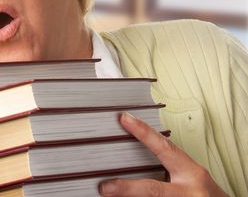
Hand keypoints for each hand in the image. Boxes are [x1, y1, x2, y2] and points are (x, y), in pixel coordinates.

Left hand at [99, 112, 227, 195]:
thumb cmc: (203, 194)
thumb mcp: (191, 175)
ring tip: (108, 194)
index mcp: (192, 174)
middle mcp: (188, 192)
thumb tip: (131, 155)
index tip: (124, 119)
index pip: (166, 149)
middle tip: (105, 187)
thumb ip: (168, 165)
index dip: (145, 133)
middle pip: (154, 190)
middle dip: (128, 189)